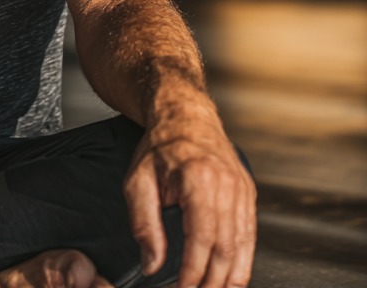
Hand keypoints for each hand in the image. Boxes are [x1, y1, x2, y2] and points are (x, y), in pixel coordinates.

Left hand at [123, 102, 255, 287]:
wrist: (184, 116)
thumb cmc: (160, 146)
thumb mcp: (138, 180)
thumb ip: (144, 223)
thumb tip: (152, 264)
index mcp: (199, 180)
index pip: (202, 239)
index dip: (194, 271)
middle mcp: (227, 186)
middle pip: (226, 249)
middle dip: (213, 282)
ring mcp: (242, 190)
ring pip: (243, 247)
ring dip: (230, 278)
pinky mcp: (247, 195)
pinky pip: (250, 236)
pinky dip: (242, 262)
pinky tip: (231, 278)